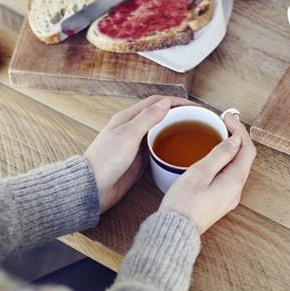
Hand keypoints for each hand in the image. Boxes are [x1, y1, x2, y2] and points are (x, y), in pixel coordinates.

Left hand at [85, 95, 193, 212]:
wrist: (93, 188)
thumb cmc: (105, 161)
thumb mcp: (128, 135)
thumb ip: (147, 118)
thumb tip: (166, 103)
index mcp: (127, 118)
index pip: (155, 103)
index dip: (175, 102)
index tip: (192, 107)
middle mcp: (131, 129)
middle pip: (159, 116)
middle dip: (177, 116)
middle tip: (196, 121)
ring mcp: (135, 145)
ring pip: (159, 133)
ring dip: (174, 132)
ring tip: (191, 136)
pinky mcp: (138, 161)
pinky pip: (156, 150)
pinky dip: (168, 148)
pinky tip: (178, 153)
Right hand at [159, 113, 255, 233]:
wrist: (175, 231)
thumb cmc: (183, 204)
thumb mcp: (200, 173)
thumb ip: (220, 154)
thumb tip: (235, 140)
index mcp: (234, 181)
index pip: (247, 149)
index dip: (240, 130)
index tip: (227, 117)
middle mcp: (236, 190)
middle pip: (244, 157)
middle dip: (237, 137)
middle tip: (224, 122)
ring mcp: (228, 196)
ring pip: (236, 166)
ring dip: (230, 148)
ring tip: (218, 134)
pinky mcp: (218, 200)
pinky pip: (228, 175)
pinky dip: (224, 160)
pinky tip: (211, 156)